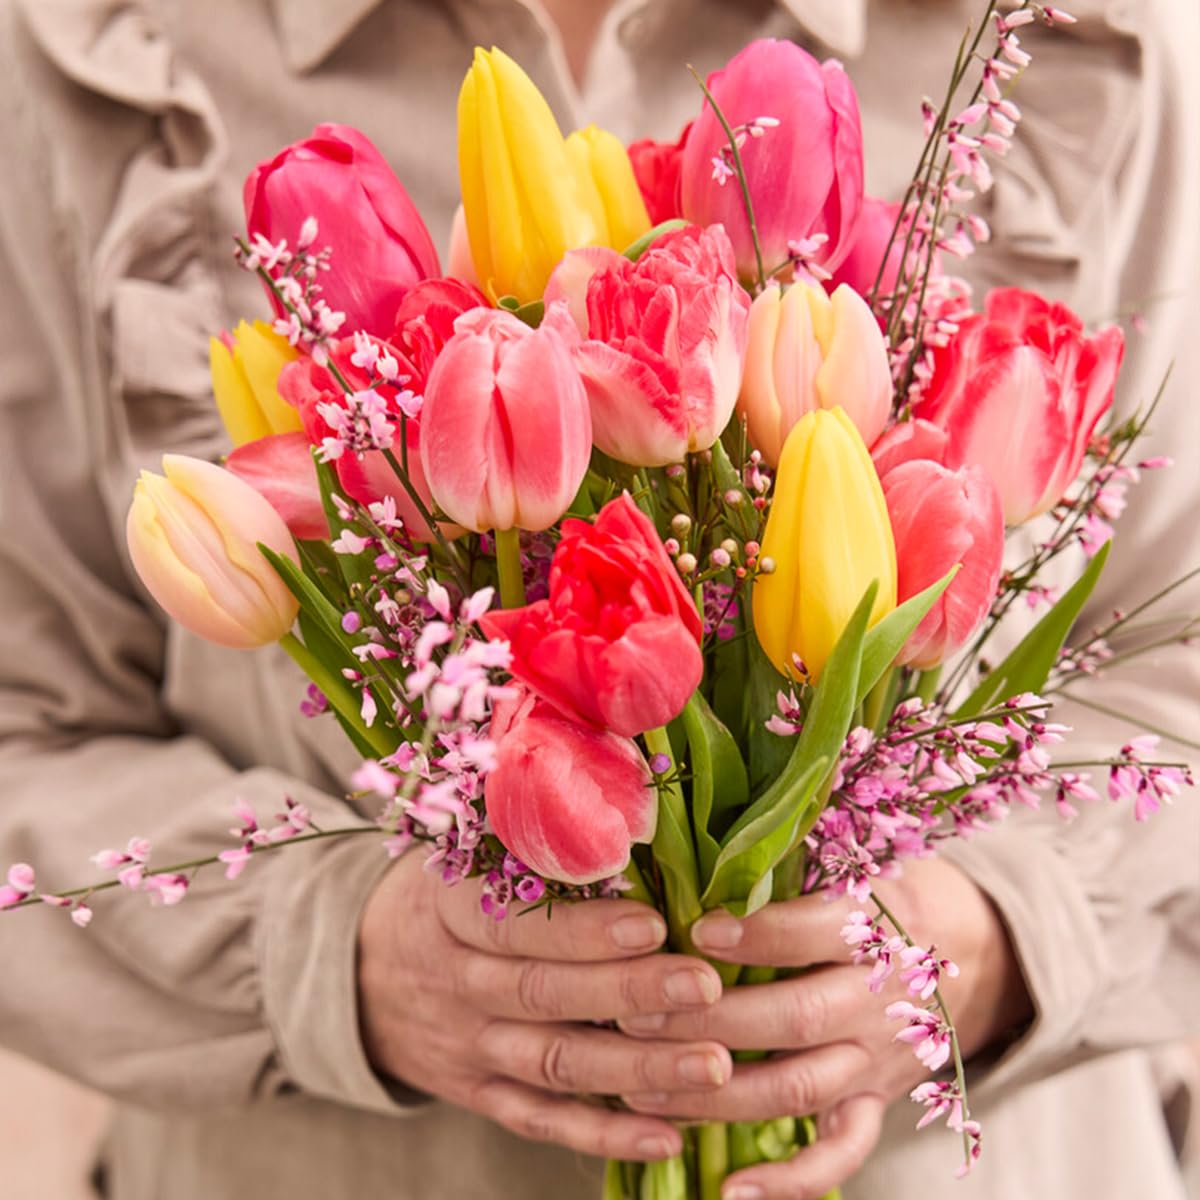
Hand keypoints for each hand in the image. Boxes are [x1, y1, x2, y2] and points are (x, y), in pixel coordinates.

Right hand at [357, 852, 729, 1161]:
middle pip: (544, 993)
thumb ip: (526, 840)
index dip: (581, 929)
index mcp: (448, 909)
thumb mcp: (459, 851)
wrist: (356, 969)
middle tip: (706, 987)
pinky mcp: (481, 1093)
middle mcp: (457, 982)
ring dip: (636, 1071)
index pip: (512, 923)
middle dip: (629, 993)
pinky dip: (604, 1136)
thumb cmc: (442, 893)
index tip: (652, 922)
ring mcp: (467, 1046)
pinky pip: (543, 1120)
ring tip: (712, 1064)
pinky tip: (668, 1135)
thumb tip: (631, 811)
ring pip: (555, 1064)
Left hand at [619, 857, 1031, 1198]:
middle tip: (635, 1013)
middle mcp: (882, 999)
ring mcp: (878, 1059)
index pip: (813, 934)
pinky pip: (839, 1154)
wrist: (980, 950)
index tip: (692, 931)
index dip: (753, 937)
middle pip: (793, 1017)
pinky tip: (731, 1192)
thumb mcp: (861, 859)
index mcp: (877, 926)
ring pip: (798, 1086)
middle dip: (707, 1020)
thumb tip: (704, 846)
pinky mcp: (876, 1102)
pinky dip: (790, 1182)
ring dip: (718, 1092)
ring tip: (644, 1086)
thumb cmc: (894, 892)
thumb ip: (795, 859)